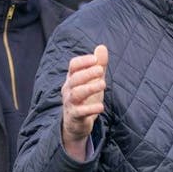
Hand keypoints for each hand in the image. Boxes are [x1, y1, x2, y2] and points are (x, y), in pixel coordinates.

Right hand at [61, 45, 107, 159]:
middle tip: (101, 71)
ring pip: (76, 94)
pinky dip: (90, 109)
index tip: (95, 59)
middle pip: (74, 78)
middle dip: (87, 73)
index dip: (83, 61)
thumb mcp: (93, 81)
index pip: (73, 66)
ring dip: (90, 88)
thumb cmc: (85, 99)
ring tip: (103, 84)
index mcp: (72, 78)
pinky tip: (101, 107)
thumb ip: (98, 65)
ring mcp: (70, 103)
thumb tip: (102, 47)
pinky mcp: (75, 116)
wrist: (76, 124)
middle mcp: (68, 90)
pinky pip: (80, 112)